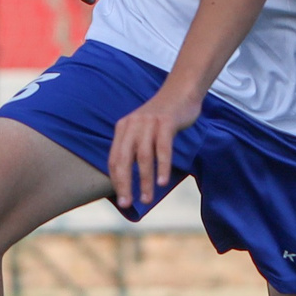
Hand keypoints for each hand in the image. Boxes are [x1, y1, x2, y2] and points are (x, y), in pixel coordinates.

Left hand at [106, 86, 202, 211]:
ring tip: (147, 198)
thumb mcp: (143, 129)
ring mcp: (148, 123)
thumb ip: (135, 147)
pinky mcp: (165, 122)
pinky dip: (162, 167)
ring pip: (143, 157)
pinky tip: (163, 182)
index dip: (116, 180)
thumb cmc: (163, 117)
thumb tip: (130, 176)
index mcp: (123, 128)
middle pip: (124, 160)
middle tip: (127, 203)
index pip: (114, 159)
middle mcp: (132, 125)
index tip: (122, 198)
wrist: (181, 92)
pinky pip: (162, 148)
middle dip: (125, 184)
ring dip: (144, 180)